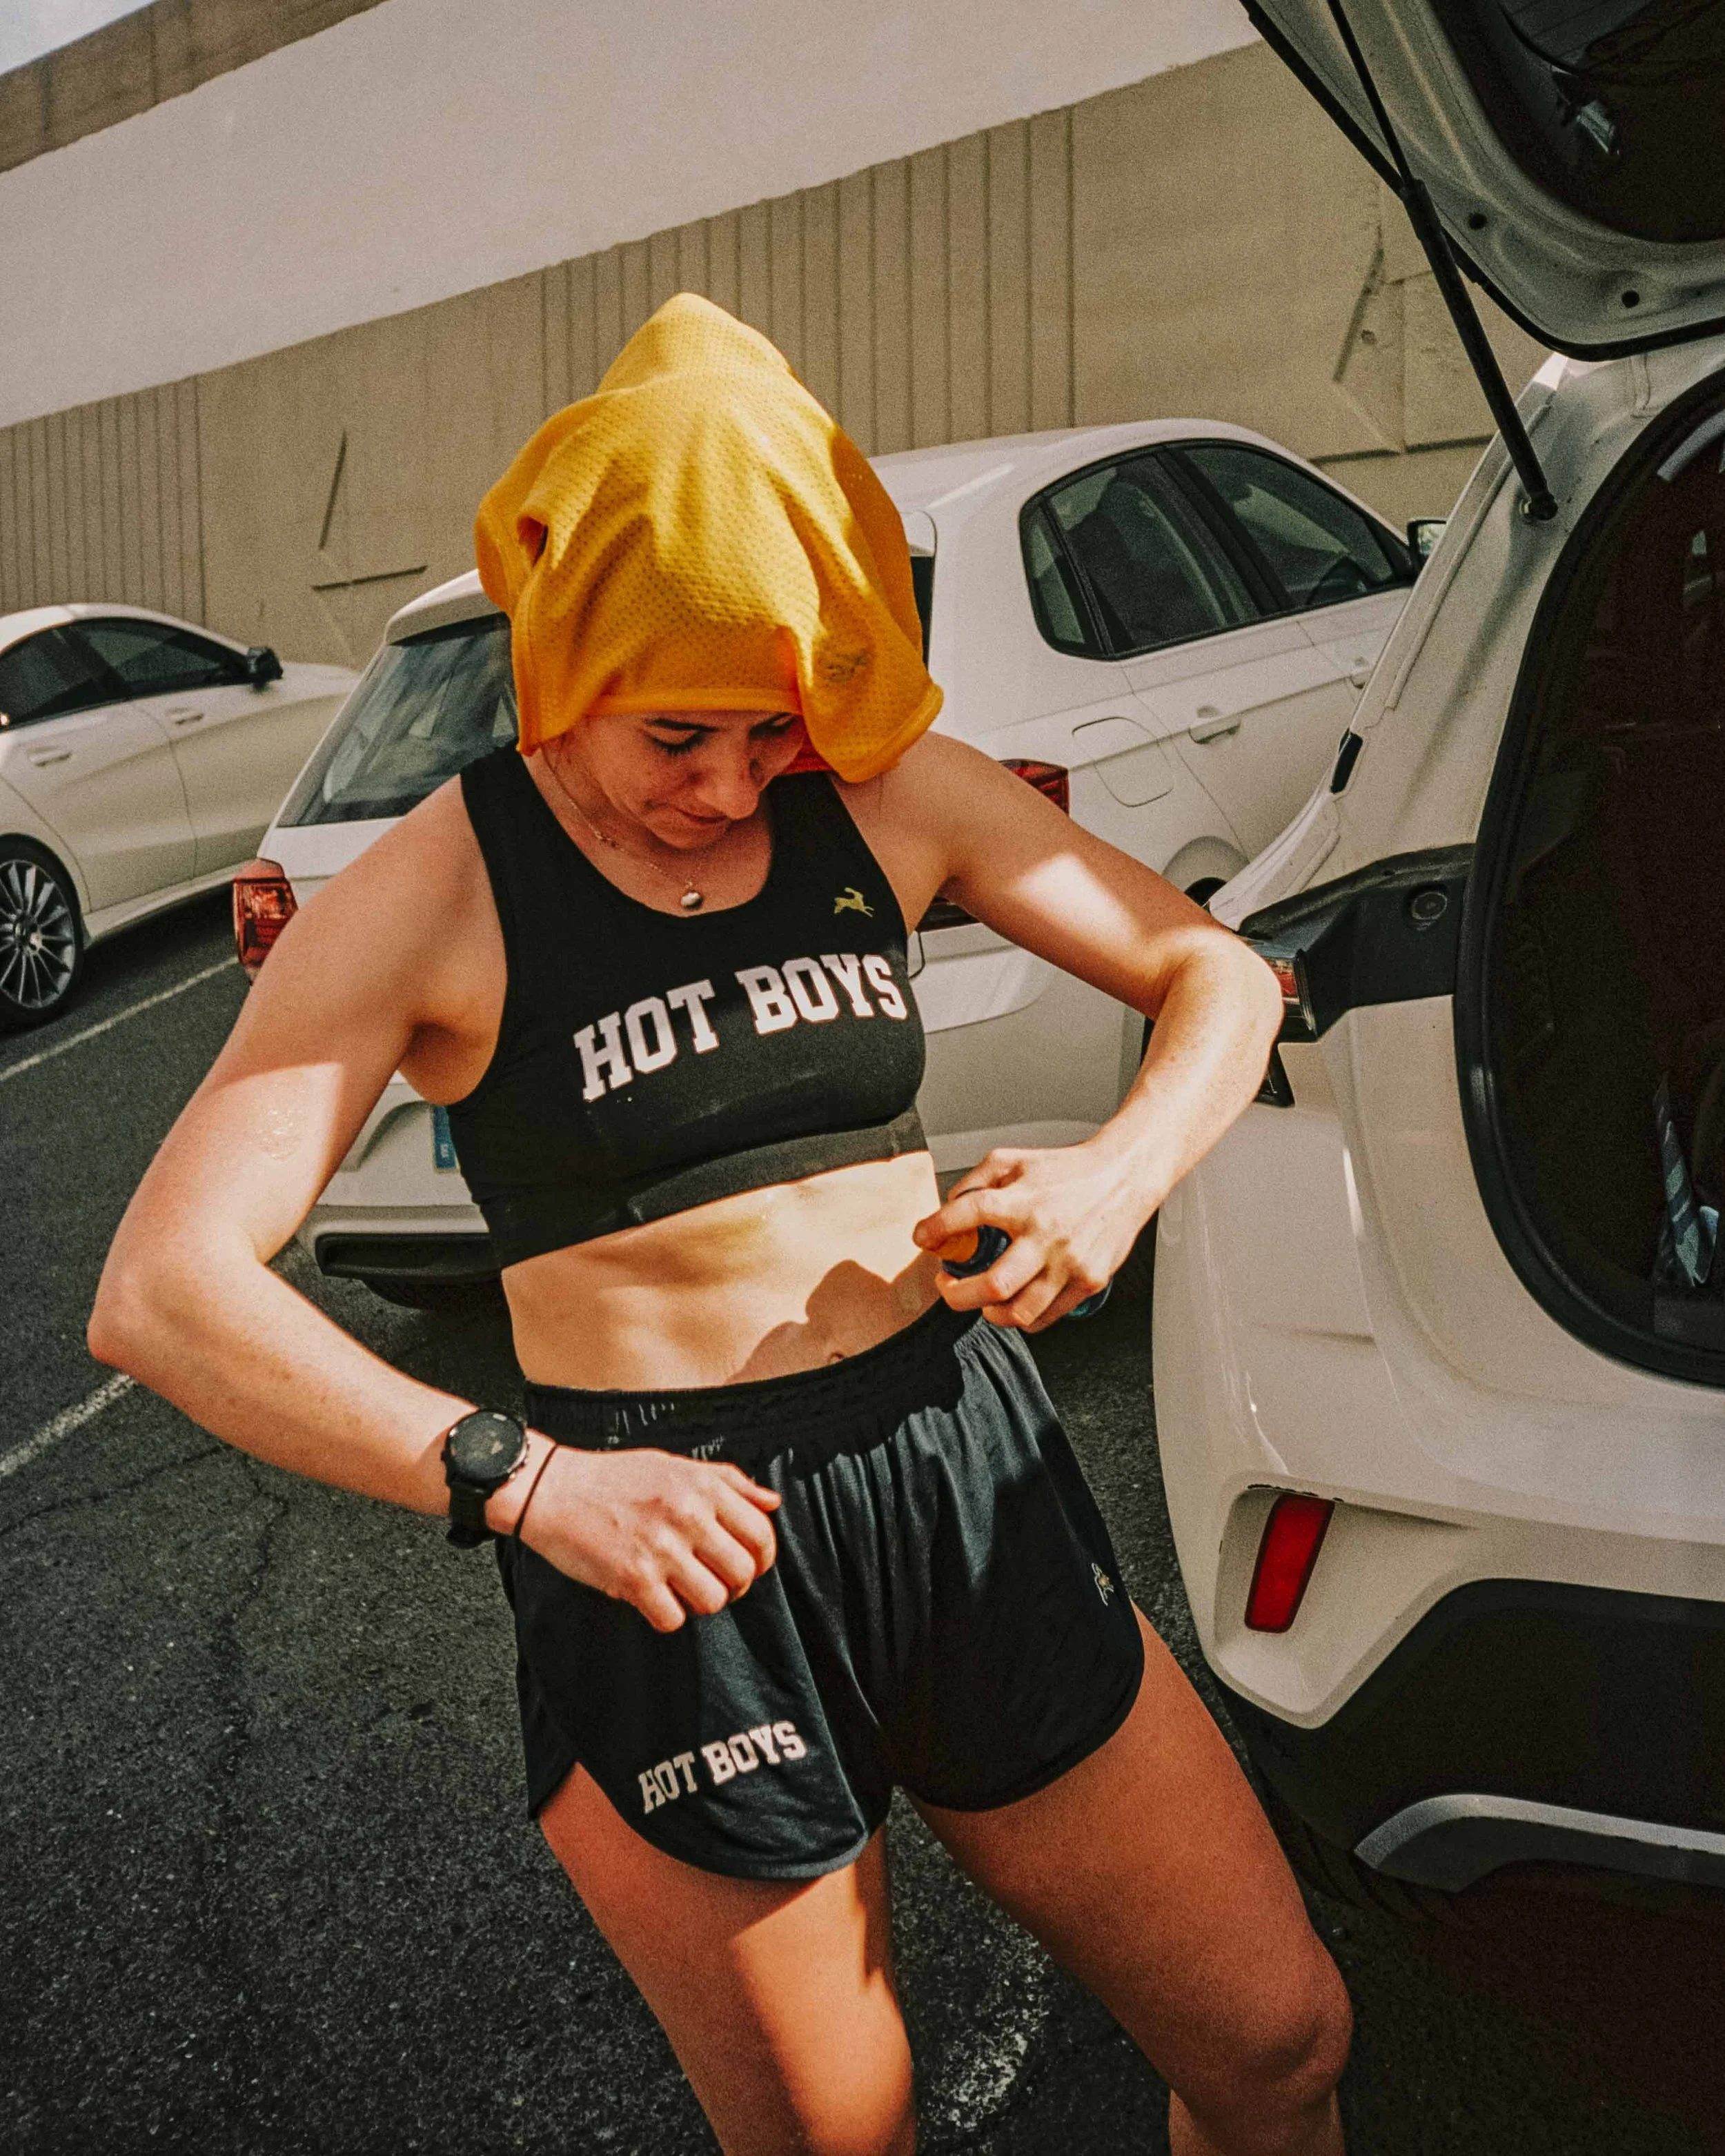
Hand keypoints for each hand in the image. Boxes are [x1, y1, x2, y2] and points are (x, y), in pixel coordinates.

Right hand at [510, 1441, 781, 1631]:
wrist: (552, 1489)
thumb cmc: (616, 1477)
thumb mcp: (676, 1465)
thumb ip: (729, 1481)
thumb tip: (773, 1502)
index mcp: (702, 1487)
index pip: (760, 1534)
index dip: (762, 1559)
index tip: (748, 1565)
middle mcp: (688, 1516)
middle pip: (743, 1573)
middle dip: (735, 1586)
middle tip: (715, 1582)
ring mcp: (661, 1549)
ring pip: (713, 1600)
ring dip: (701, 1603)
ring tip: (683, 1590)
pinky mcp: (633, 1578)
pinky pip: (673, 1618)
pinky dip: (667, 1616)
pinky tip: (654, 1598)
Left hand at [913, 1138, 1157, 1331]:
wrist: (1124, 1177)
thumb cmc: (1068, 1170)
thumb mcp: (1014, 1160)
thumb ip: (976, 1180)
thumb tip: (948, 1209)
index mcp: (1024, 1200)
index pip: (969, 1214)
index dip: (937, 1229)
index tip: (924, 1238)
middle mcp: (1046, 1235)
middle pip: (993, 1285)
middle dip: (957, 1295)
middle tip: (947, 1288)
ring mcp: (1070, 1263)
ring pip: (1020, 1311)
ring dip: (989, 1313)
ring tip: (982, 1302)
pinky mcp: (1089, 1281)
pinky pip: (1046, 1316)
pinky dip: (1022, 1317)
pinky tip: (1015, 1303)